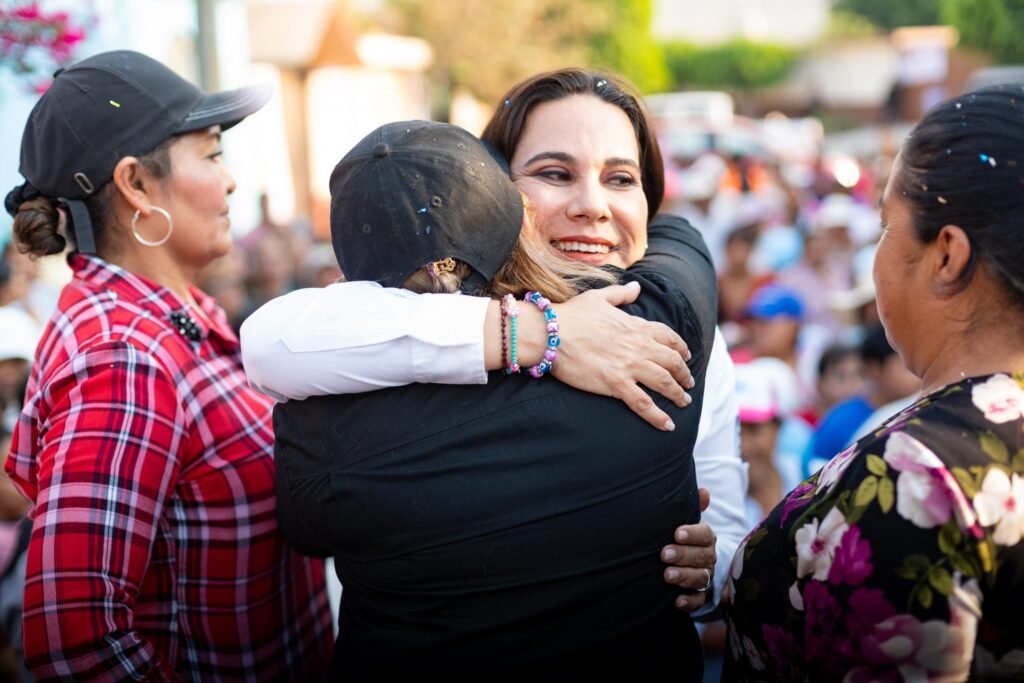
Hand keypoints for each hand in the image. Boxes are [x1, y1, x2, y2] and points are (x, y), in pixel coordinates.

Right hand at [551, 282, 693, 430]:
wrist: (551, 333)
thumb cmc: (571, 315)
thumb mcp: (598, 297)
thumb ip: (620, 293)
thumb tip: (637, 286)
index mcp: (636, 325)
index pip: (669, 337)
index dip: (681, 348)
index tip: (686, 356)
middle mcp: (638, 346)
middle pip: (672, 361)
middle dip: (684, 374)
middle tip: (688, 384)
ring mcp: (629, 366)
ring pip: (664, 382)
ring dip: (678, 394)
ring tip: (684, 402)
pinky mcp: (616, 384)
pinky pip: (644, 403)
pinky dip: (658, 416)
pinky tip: (668, 425)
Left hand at [661, 488, 716, 610]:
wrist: (689, 564)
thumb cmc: (682, 538)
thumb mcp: (686, 521)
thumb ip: (693, 506)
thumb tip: (704, 492)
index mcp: (706, 538)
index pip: (704, 534)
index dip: (692, 534)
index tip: (676, 533)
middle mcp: (709, 557)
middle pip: (701, 556)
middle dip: (683, 555)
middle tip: (664, 554)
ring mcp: (706, 577)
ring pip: (700, 578)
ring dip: (684, 577)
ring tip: (667, 576)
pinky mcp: (700, 596)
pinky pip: (699, 601)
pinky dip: (689, 602)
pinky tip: (676, 601)